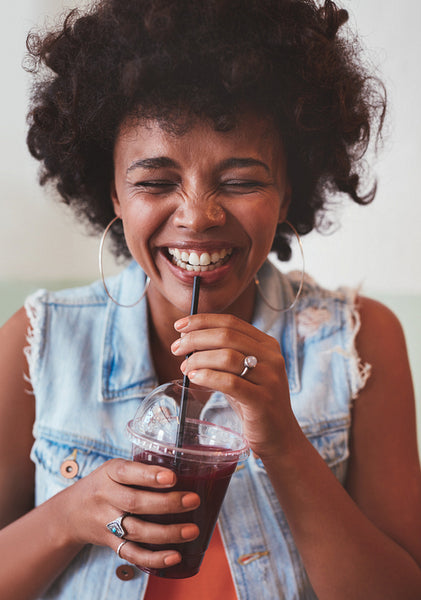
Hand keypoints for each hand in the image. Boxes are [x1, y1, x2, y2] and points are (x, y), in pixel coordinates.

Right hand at [57, 459, 199, 568]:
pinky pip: (131, 553)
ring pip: (137, 531)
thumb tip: (186, 471)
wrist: (70, 512)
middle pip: (135, 503)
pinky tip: (174, 556)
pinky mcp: (110, 543)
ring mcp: (106, 523)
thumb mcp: (115, 468)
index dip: (149, 476)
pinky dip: (153, 558)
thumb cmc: (104, 484)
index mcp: (109, 473)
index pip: (127, 472)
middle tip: (193, 500)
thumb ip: (141, 470)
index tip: (172, 477)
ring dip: (167, 533)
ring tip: (191, 530)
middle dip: (167, 503)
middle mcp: (105, 497)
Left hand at [172, 313, 299, 458]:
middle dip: (195, 338)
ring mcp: (269, 378)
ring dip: (198, 359)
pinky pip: (229, 382)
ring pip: (227, 356)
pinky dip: (207, 377)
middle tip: (176, 348)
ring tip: (185, 368)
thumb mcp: (241, 372)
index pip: (231, 322)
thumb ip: (222, 354)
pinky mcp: (262, 400)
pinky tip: (194, 378)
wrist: (279, 436)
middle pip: (226, 335)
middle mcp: (271, 357)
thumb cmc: (253, 401)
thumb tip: (187, 338)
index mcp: (267, 345)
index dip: (202, 321)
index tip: (179, 325)